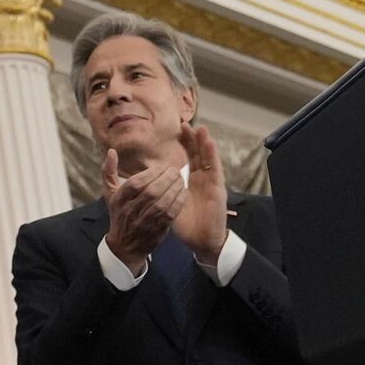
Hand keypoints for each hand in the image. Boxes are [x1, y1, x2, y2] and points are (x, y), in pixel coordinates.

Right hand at [102, 151, 184, 275]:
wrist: (125, 245)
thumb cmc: (119, 214)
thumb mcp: (110, 193)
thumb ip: (109, 172)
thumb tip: (111, 152)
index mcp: (119, 200)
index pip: (135, 183)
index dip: (150, 173)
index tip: (161, 167)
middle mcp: (130, 210)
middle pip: (150, 192)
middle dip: (165, 179)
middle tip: (174, 171)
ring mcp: (144, 221)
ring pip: (161, 202)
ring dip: (173, 189)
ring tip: (180, 179)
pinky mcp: (157, 229)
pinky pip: (170, 213)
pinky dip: (178, 202)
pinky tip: (183, 192)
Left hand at [171, 122, 228, 264]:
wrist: (201, 240)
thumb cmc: (185, 224)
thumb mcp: (168, 203)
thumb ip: (161, 191)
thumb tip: (146, 181)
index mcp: (191, 181)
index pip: (188, 158)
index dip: (184, 144)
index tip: (178, 130)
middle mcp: (203, 179)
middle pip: (198, 154)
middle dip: (192, 139)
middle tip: (184, 123)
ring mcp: (211, 183)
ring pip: (208, 158)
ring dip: (204, 143)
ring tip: (199, 128)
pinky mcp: (218, 189)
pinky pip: (215, 169)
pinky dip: (212, 155)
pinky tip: (209, 143)